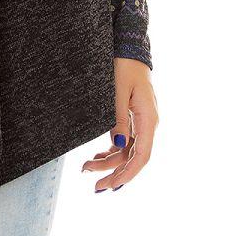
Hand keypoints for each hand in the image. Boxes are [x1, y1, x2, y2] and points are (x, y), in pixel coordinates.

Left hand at [81, 57, 158, 191]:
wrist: (129, 48)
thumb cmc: (124, 66)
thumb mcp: (117, 91)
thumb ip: (118, 118)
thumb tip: (119, 144)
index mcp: (148, 119)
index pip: (141, 156)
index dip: (127, 174)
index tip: (112, 186)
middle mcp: (147, 124)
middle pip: (133, 157)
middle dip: (114, 173)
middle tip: (95, 186)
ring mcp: (141, 122)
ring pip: (127, 151)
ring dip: (109, 162)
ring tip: (86, 168)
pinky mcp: (133, 118)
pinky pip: (125, 141)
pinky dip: (111, 150)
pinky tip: (96, 156)